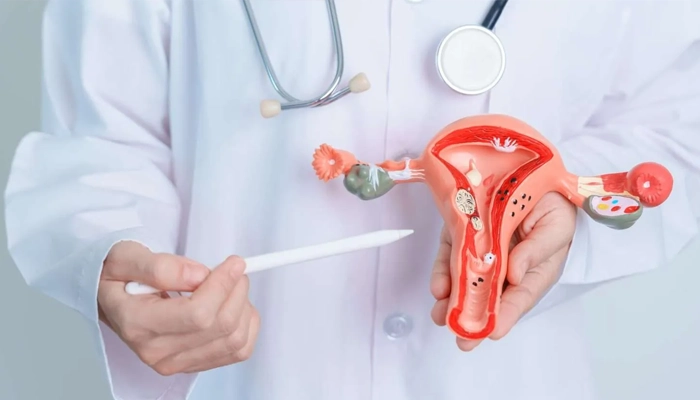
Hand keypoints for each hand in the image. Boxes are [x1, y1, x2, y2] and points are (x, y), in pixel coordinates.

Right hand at [97, 241, 259, 374]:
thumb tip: (198, 276)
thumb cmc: (120, 277)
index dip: (223, 285)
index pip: (197, 314)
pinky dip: (246, 324)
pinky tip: (233, 305)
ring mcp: (175, 362)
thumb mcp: (126, 257)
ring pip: (235, 341)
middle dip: (237, 291)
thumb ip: (160, 266)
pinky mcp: (192, 365)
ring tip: (230, 286)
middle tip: (234, 269)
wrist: (113, 299)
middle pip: (220, 327)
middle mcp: (156, 351)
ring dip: (244, 307)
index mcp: (137, 323)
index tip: (234, 263)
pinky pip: (238, 351)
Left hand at [430, 192, 576, 350]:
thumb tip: (515, 274)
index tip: (493, 332)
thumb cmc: (554, 206)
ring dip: (452, 301)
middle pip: (488, 297)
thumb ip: (537, 250)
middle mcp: (504, 266)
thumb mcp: (556, 227)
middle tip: (463, 339)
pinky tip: (439, 287)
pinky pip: (450, 255)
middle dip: (473, 318)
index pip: (519, 297)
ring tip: (441, 317)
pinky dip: (443, 272)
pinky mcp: (461, 233)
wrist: (536, 175)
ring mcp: (480, 250)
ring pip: (465, 280)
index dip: (506, 315)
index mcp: (533, 270)